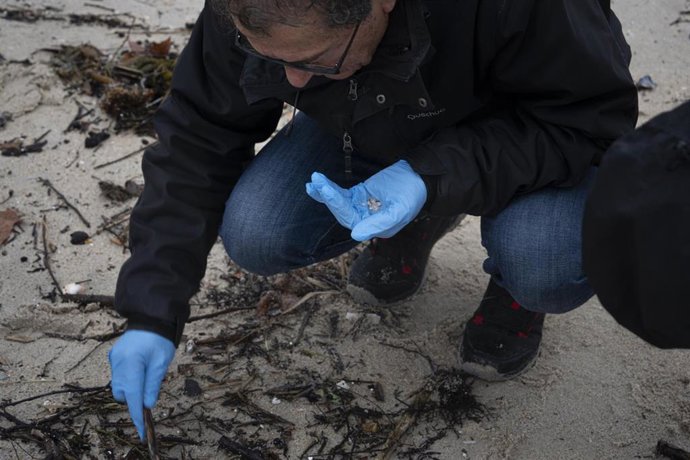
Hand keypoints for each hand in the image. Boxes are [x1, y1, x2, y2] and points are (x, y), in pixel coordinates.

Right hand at [108, 330, 175, 439]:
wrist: (151, 317)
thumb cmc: (159, 339)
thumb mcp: (161, 362)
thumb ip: (153, 384)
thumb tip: (146, 404)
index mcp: (130, 364)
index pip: (132, 396)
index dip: (136, 414)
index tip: (141, 429)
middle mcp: (117, 363)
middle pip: (122, 393)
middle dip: (135, 397)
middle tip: (150, 390)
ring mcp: (114, 359)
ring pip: (120, 385)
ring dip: (132, 386)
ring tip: (147, 373)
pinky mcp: (114, 356)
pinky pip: (119, 374)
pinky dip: (129, 377)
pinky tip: (140, 366)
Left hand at [306, 160, 426, 240]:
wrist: (419, 177)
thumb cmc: (412, 195)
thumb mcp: (398, 210)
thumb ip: (378, 223)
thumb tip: (355, 235)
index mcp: (375, 228)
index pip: (350, 219)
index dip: (337, 205)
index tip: (327, 191)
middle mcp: (365, 221)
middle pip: (341, 211)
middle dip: (328, 197)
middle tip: (316, 182)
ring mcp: (361, 207)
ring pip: (339, 203)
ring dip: (325, 193)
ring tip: (313, 182)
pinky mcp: (359, 195)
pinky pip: (341, 194)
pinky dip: (329, 190)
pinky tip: (317, 184)